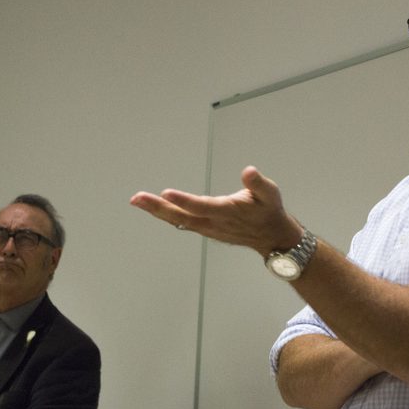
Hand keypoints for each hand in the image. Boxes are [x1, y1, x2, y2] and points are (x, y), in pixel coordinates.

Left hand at [131, 165, 301, 255]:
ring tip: (137, 201)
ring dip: (157, 211)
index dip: (184, 201)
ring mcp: (208, 228)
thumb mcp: (270, 194)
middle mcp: (213, 223)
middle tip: (137, 199)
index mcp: (227, 212)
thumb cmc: (269, 211)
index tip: (165, 193)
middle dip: (158, 207)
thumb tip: (248, 171)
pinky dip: (166, 215)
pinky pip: (182, 222)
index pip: (202, 207)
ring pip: (178, 220)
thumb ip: (258, 183)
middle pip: (181, 216)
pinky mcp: (205, 229)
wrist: (271, 237)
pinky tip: (154, 209)